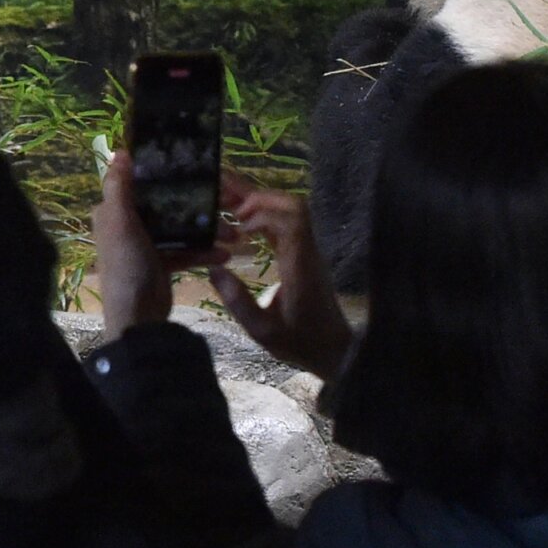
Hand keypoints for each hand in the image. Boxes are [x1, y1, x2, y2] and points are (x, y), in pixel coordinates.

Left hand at [92, 152, 227, 340]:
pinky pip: (186, 251)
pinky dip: (204, 252)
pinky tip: (226, 254)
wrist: (138, 318)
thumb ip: (119, 188)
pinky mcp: (162, 263)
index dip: (164, 175)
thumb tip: (120, 152)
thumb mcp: (120, 223)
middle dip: (196, 205)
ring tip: (234, 234)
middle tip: (226, 203)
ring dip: (206, 230)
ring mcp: (146, 245)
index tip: (196, 168)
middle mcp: (128, 225)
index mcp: (113, 212)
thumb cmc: (127, 265)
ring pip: (180, 229)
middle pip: (165, 205)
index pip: (139, 184)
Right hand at [205, 172, 352, 378]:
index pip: (290, 222)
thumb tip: (213, 269)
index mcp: (300, 266)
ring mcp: (308, 251)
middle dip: (259, 196)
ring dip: (261, 202)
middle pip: (294, 206)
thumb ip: (238, 301)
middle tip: (225, 197)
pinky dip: (264, 215)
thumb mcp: (263, 331)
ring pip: (292, 210)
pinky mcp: (304, 254)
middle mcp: (307, 251)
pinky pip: (287, 223)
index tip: (237, 224)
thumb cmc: (300, 342)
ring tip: (227, 199)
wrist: (334, 350)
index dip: (263, 213)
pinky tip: (241, 219)